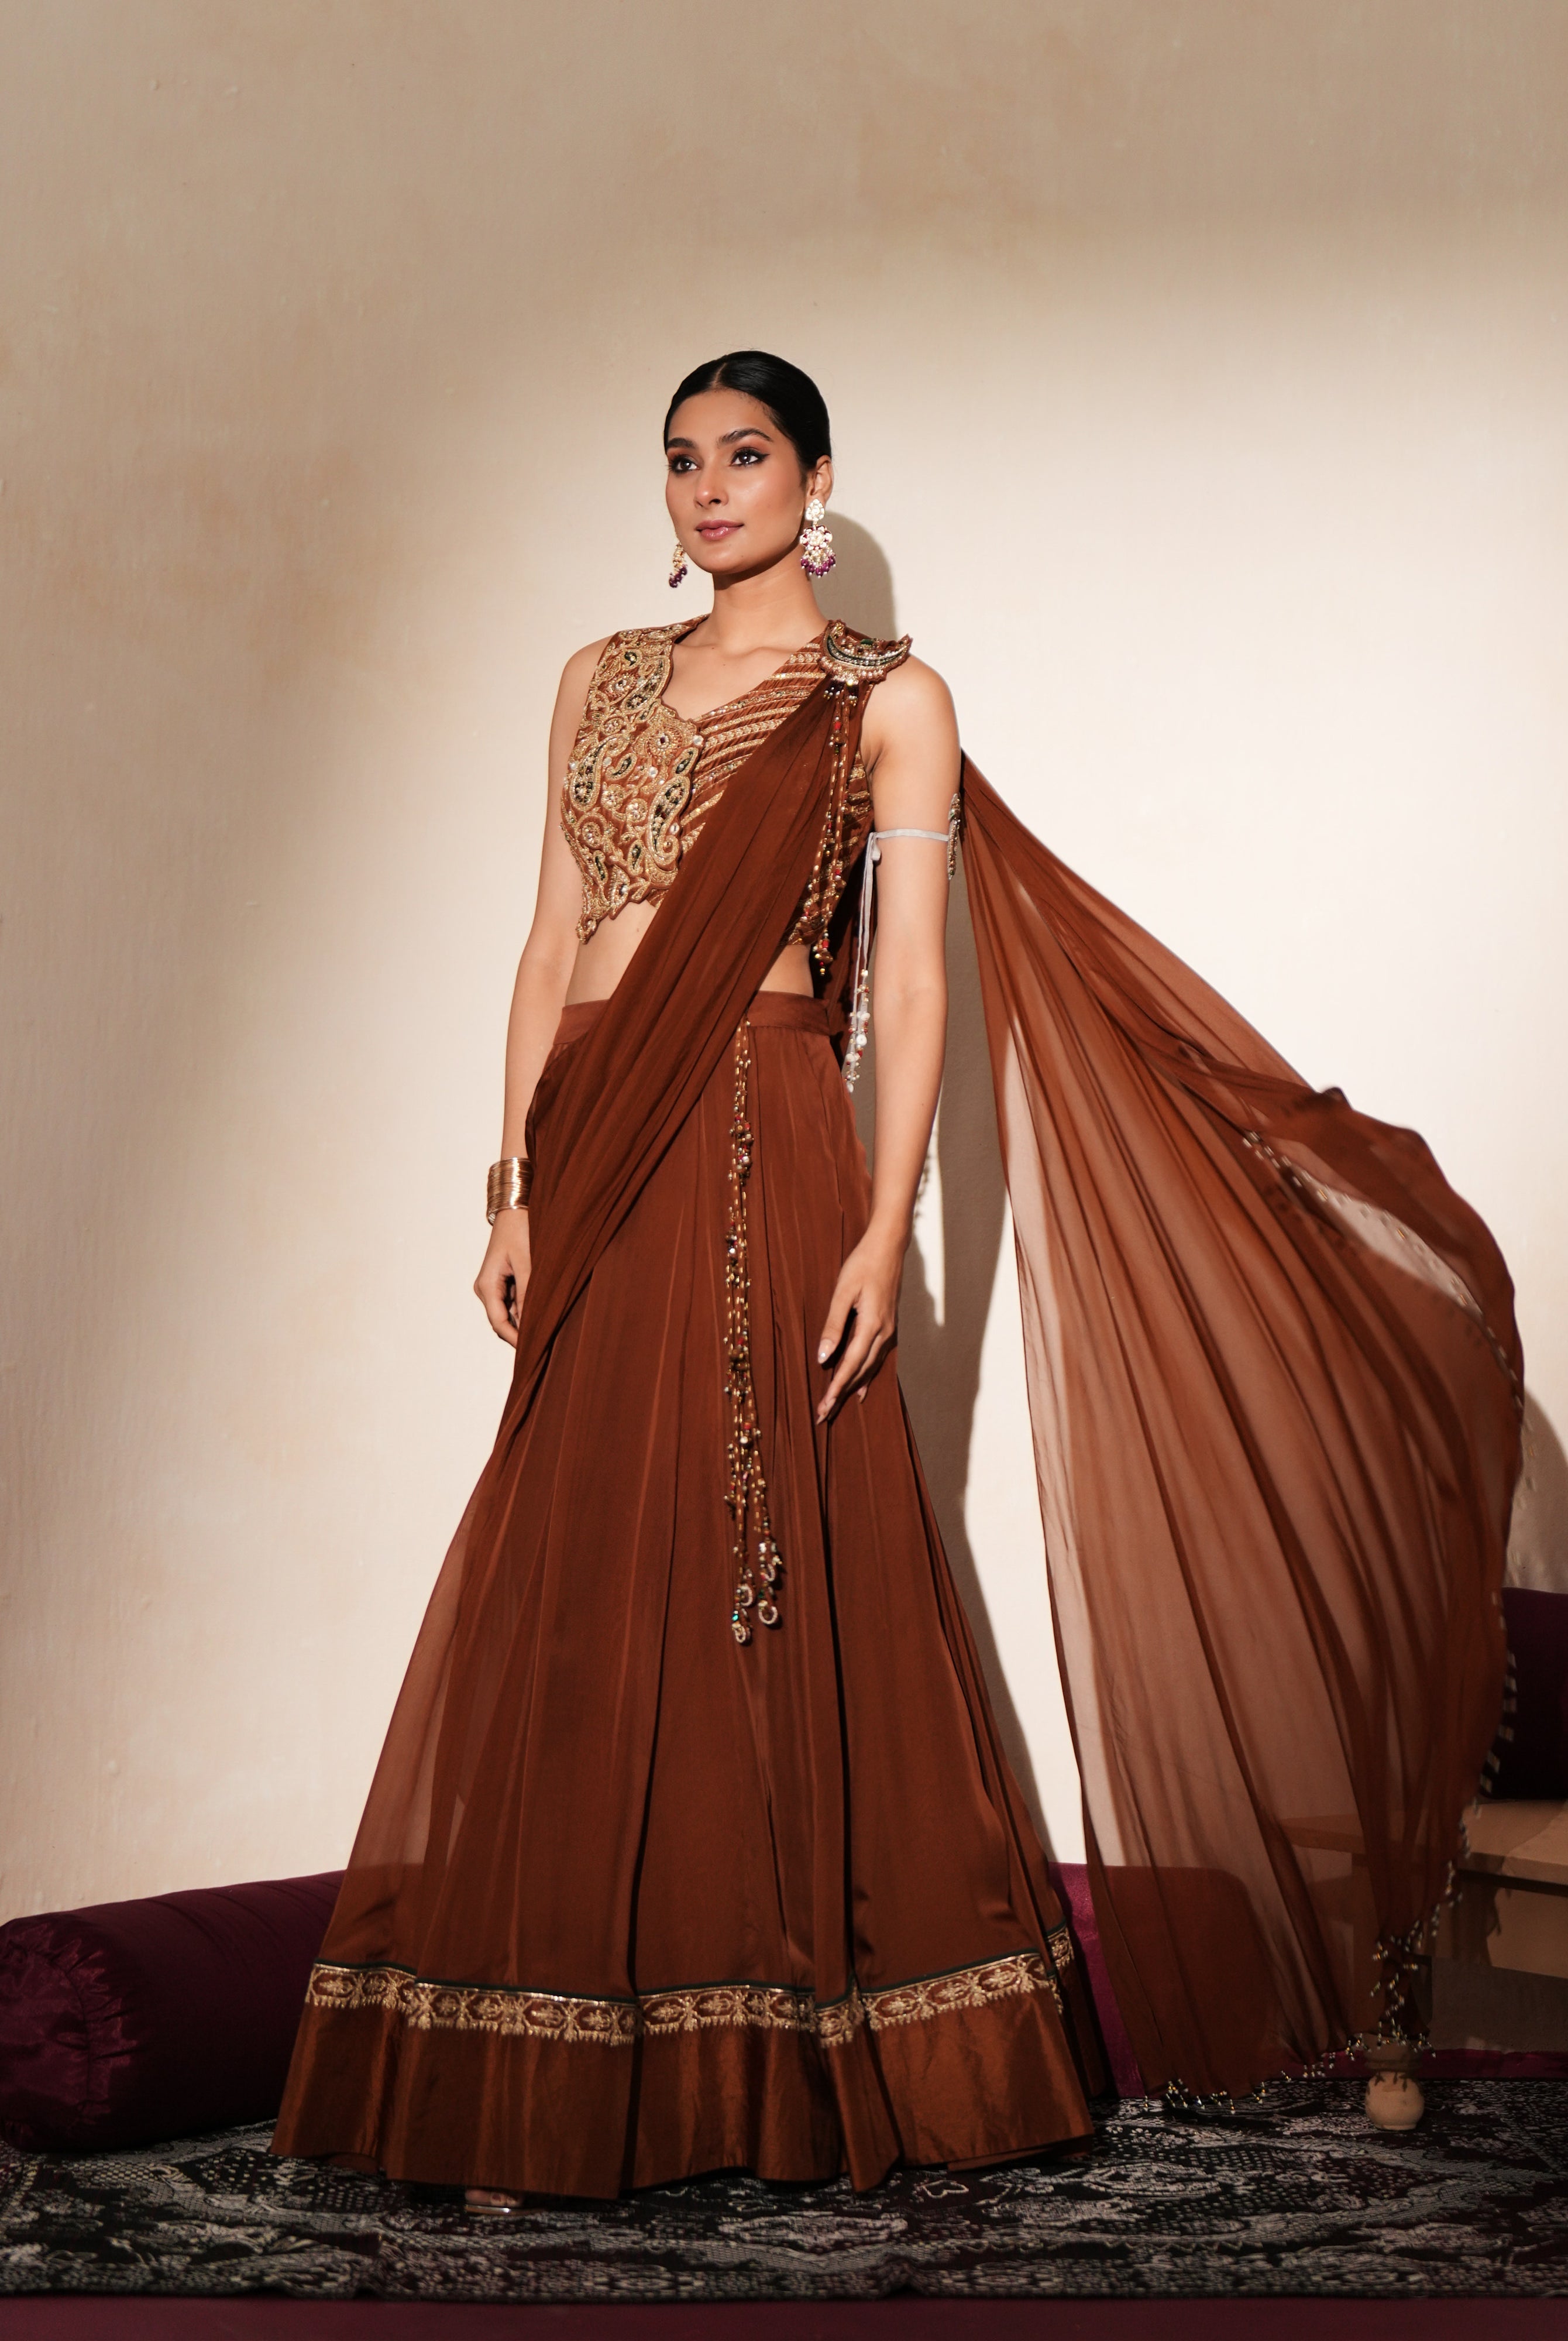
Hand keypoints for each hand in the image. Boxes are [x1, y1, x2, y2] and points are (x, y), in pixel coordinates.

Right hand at [474, 1208, 530, 1346]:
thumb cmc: (521, 1231)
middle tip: (543, 1345)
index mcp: (486, 1285)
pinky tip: (541, 1314)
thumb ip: (527, 1294)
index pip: (498, 1322)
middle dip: (520, 1334)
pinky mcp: (501, 1282)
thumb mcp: (528, 1263)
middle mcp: (485, 1288)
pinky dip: (524, 1311)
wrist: (516, 1210)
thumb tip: (530, 1323)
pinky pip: (511, 1304)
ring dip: (524, 1322)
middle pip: (501, 1322)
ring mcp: (492, 1286)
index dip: (515, 1339)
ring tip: (545, 1331)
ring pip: (507, 1314)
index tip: (533, 1350)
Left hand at [815, 1225, 903, 1421]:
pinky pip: (877, 1357)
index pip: (850, 1365)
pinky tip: (861, 1385)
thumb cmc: (863, 1265)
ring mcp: (889, 1330)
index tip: (823, 1408)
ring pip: (870, 1366)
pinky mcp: (889, 1325)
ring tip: (839, 1404)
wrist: (888, 1246)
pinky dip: (867, 1373)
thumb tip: (823, 1357)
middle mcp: (884, 1333)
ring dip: (853, 1386)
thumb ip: (833, 1325)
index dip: (836, 1388)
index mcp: (872, 1325)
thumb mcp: (843, 1293)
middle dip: (841, 1393)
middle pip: (861, 1371)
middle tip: (824, 1415)